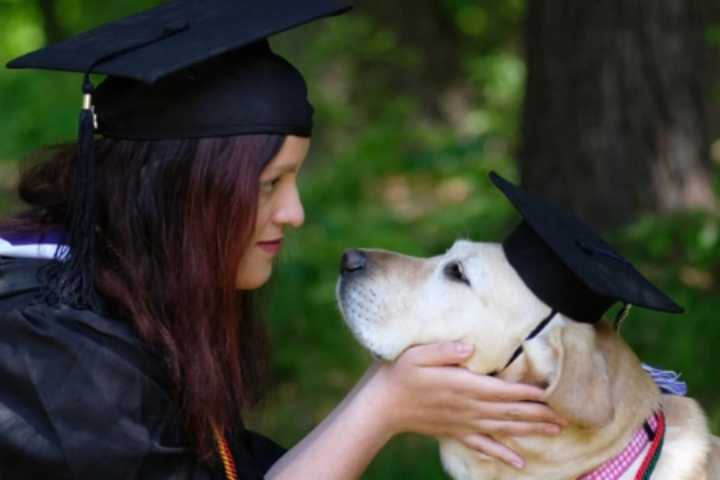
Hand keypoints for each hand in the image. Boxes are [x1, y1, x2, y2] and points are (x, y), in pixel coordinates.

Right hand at [363, 342, 567, 468]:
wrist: (382, 405)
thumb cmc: (399, 373)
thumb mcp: (417, 353)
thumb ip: (444, 349)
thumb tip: (471, 346)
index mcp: (462, 385)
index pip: (502, 390)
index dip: (527, 392)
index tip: (550, 393)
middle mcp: (467, 407)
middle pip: (510, 411)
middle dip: (539, 413)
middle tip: (566, 416)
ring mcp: (463, 423)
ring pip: (503, 428)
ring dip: (530, 430)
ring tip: (555, 431)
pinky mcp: (456, 432)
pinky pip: (483, 446)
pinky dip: (503, 454)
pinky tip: (519, 463)